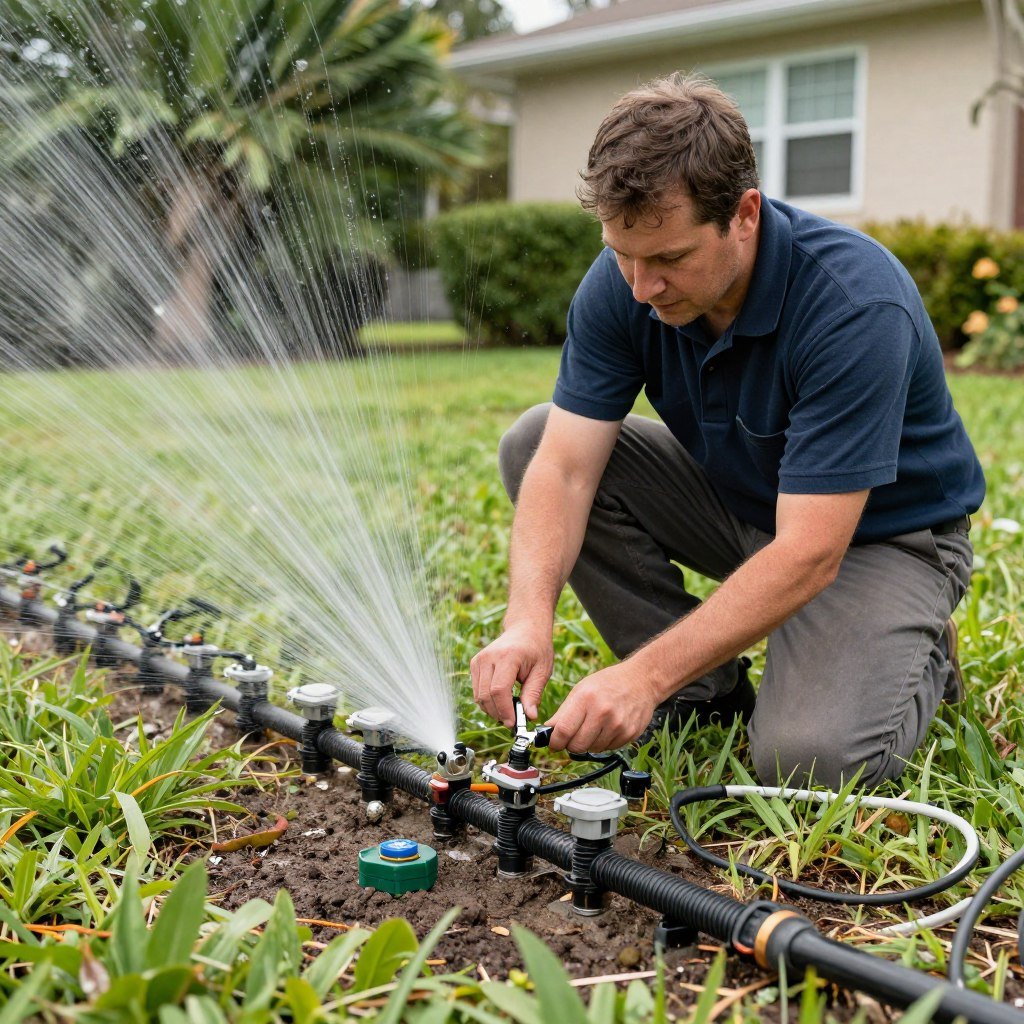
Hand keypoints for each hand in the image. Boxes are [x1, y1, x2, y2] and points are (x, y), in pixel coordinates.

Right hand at [471, 624, 553, 726]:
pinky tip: (501, 701)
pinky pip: (477, 690)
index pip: (499, 690)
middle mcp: (489, 657)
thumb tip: (530, 716)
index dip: (504, 710)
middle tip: (513, 721)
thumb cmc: (536, 649)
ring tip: (509, 711)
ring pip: (478, 696)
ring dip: (492, 710)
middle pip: (486, 695)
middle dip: (498, 713)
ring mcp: (479, 659)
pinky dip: (487, 701)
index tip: (514, 723)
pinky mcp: (475, 663)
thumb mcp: (542, 671)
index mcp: (508, 656)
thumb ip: (534, 694)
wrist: (525, 629)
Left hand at [546, 662, 660, 752]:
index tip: (553, 744)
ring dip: (588, 743)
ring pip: (592, 749)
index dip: (555, 742)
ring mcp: (618, 725)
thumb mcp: (581, 689)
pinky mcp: (629, 734)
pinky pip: (608, 748)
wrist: (641, 680)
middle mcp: (602, 712)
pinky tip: (607, 727)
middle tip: (572, 737)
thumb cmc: (608, 683)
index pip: (563, 731)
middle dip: (570, 745)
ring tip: (593, 726)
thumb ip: (563, 712)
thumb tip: (547, 732)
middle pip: (577, 745)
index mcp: (586, 698)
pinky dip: (603, 742)